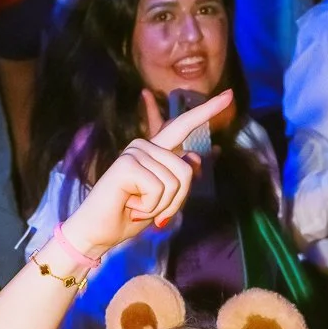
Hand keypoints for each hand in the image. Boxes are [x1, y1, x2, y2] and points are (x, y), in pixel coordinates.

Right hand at [69, 89, 231, 257]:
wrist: (98, 233)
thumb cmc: (128, 216)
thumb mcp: (164, 199)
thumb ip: (180, 178)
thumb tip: (194, 158)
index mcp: (154, 151)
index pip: (183, 126)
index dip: (206, 111)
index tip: (229, 95)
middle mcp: (144, 146)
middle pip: (187, 169)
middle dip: (176, 200)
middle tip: (152, 210)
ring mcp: (135, 152)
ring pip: (176, 180)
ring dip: (162, 205)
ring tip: (138, 207)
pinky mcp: (127, 164)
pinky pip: (159, 189)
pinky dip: (150, 207)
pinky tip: (131, 206)